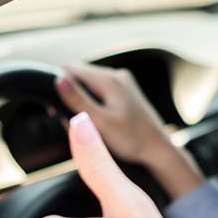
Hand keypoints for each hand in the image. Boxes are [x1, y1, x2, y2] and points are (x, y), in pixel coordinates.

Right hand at [54, 61, 174, 166]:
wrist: (159, 150)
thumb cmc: (132, 140)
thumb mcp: (100, 122)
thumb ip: (78, 100)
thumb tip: (58, 80)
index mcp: (109, 80)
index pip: (70, 67)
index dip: (58, 84)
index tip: (57, 105)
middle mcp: (117, 75)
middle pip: (80, 74)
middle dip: (70, 93)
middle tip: (70, 119)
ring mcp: (123, 83)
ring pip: (90, 84)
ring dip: (82, 99)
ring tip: (86, 122)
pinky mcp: (126, 92)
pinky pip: (101, 91)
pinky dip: (94, 103)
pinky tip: (98, 120)